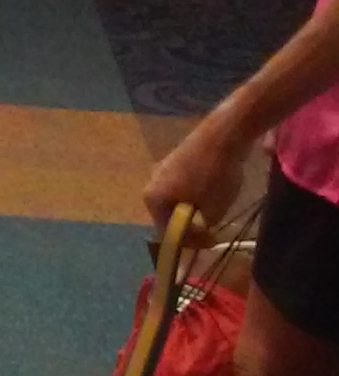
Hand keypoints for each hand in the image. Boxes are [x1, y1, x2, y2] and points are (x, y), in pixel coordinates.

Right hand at [143, 116, 248, 236]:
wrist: (223, 133)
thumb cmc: (214, 176)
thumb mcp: (212, 211)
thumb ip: (202, 226)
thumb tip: (202, 224)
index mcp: (153, 199)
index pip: (168, 232)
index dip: (190, 241)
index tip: (210, 242)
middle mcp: (152, 182)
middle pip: (170, 213)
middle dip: (191, 223)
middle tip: (211, 228)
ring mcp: (164, 167)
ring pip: (178, 197)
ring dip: (195, 206)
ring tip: (216, 209)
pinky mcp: (178, 156)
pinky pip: (185, 182)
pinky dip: (197, 191)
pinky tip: (215, 190)